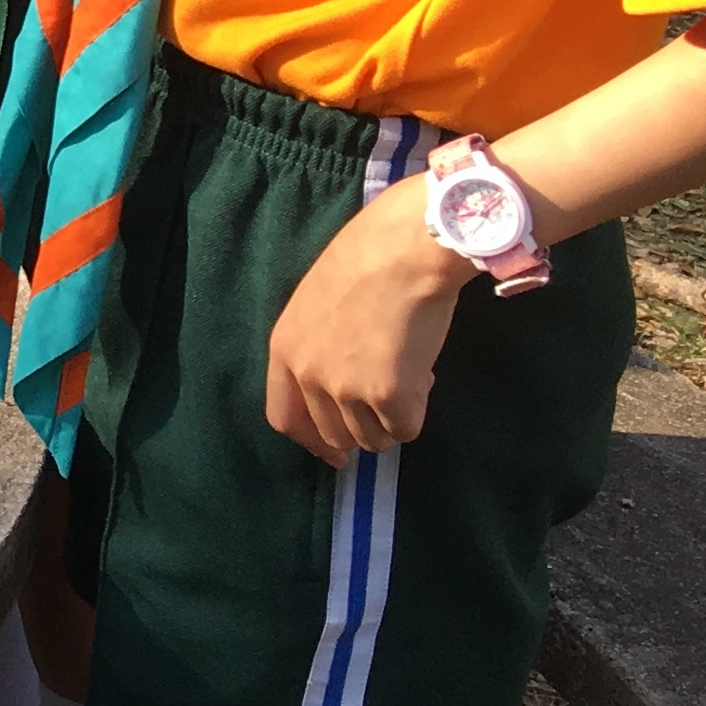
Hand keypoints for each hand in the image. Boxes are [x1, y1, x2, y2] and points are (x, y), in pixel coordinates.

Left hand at [262, 181, 473, 458]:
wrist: (404, 251)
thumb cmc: (366, 260)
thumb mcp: (317, 303)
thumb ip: (320, 346)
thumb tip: (342, 385)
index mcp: (284, 349)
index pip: (284, 417)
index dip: (311, 441)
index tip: (334, 454)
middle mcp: (309, 376)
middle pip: (333, 434)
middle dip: (362, 427)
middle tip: (387, 400)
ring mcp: (348, 390)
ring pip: (373, 438)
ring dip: (391, 419)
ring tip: (407, 374)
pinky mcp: (390, 397)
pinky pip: (406, 429)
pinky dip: (417, 411)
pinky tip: (422, 373)